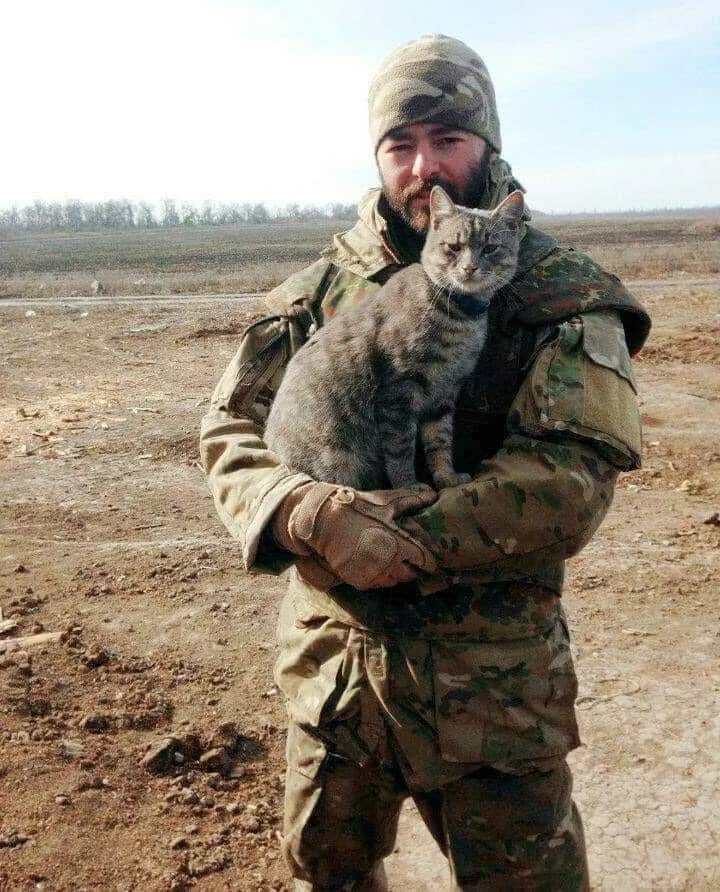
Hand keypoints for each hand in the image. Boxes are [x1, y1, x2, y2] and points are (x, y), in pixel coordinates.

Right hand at [272, 482, 437, 588]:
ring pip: (395, 581)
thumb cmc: (357, 509)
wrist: (324, 522)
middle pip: (411, 574)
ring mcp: (374, 575)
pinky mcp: (360, 581)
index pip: (426, 561)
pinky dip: (381, 576)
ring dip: (397, 572)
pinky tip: (376, 563)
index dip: (430, 560)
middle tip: (409, 557)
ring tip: (391, 558)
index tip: (431, 557)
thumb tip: (432, 494)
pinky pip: (378, 584)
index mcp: (400, 545)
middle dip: (413, 567)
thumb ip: (411, 501)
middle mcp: (390, 564)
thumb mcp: (386, 502)